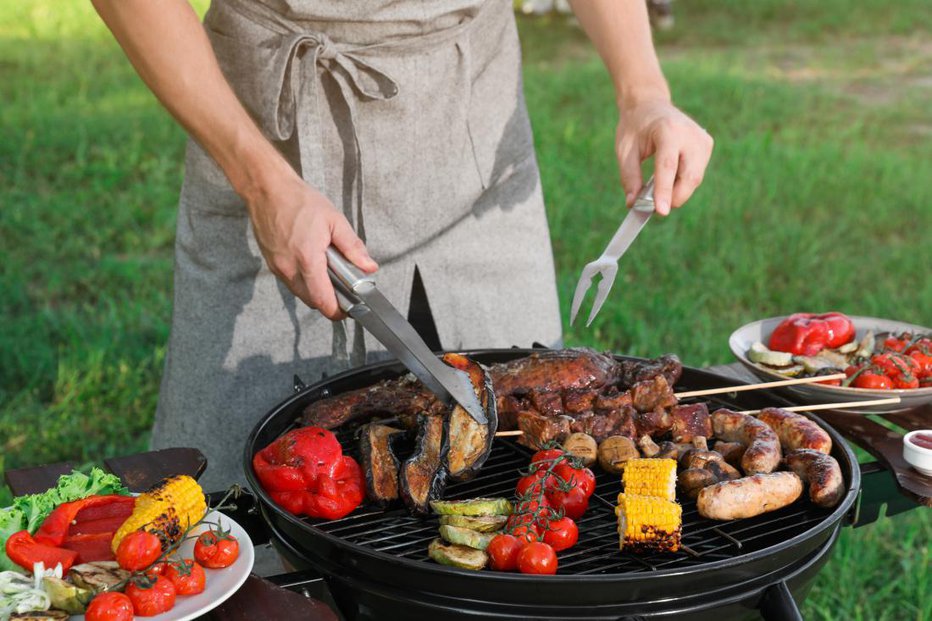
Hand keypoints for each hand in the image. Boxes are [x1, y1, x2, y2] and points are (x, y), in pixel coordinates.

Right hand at [245, 170, 376, 319]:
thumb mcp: (334, 220)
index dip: (337, 311)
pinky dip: (304, 281)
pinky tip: (312, 265)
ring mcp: (278, 268)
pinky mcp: (272, 264)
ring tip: (329, 273)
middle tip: (343, 289)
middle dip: (328, 301)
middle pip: (312, 301)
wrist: (267, 190)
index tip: (348, 309)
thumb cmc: (300, 202)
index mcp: (307, 260)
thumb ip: (353, 247)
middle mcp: (289, 269)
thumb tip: (369, 267)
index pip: (322, 300)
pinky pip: (290, 282)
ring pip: (300, 293)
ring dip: (315, 291)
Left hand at [616, 97, 712, 214]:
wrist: (650, 104)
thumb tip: (633, 203)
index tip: (661, 211)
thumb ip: (629, 177)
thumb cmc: (635, 127)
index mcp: (668, 130)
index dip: (664, 191)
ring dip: (677, 191)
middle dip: (674, 197)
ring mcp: (702, 139)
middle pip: (689, 176)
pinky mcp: (706, 145)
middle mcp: (690, 134)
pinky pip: (696, 173)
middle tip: (655, 208)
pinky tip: (669, 177)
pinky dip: (682, 182)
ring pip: (695, 178)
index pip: (668, 166)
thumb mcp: (625, 150)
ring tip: (658, 189)